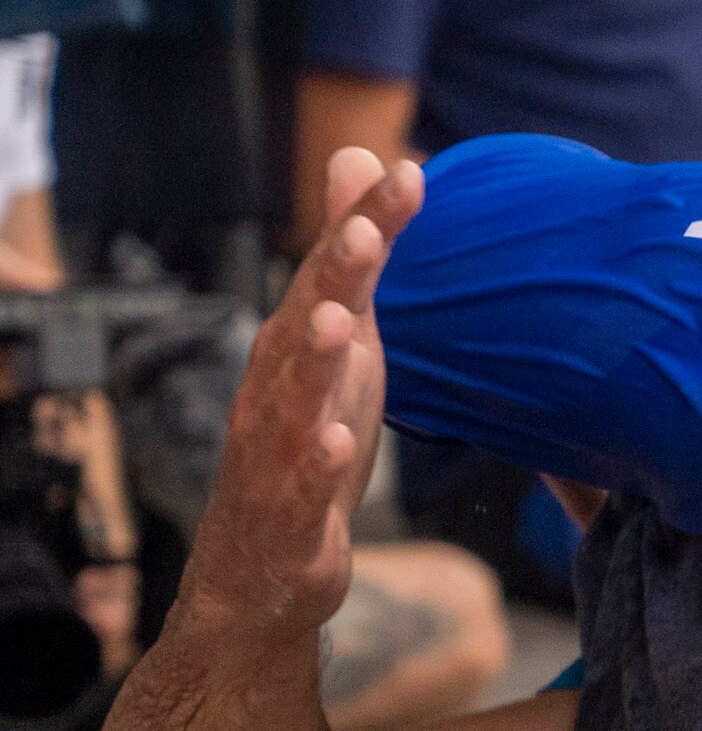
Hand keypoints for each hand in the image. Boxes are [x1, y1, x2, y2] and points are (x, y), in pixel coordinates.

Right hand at [178, 147, 417, 649]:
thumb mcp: (346, 347)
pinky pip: (300, 490)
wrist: (263, 572)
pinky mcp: (288, 520)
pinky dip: (317, 465)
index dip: (366, 226)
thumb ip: (354, 263)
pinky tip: (339, 443)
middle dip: (333, 278)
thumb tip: (362, 158)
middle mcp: (277, 393)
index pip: (333, 276)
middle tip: (365, 229)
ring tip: (342, 321)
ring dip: (315, 362)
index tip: (410, 173)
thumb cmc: (307, 443)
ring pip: (292, 403)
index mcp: (297, 351)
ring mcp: (276, 456)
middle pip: (305, 326)